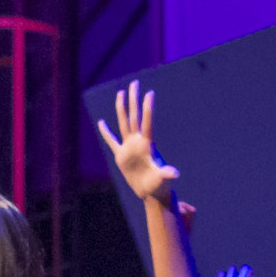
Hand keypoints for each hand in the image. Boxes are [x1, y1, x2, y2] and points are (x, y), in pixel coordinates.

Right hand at [94, 81, 177, 202]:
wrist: (151, 193)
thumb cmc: (159, 186)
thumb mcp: (162, 179)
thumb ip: (166, 174)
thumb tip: (174, 173)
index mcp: (147, 145)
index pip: (147, 122)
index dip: (148, 109)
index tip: (149, 93)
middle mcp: (138, 142)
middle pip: (134, 116)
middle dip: (134, 100)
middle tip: (135, 83)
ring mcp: (129, 147)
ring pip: (124, 123)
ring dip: (122, 108)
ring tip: (121, 93)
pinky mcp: (121, 155)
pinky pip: (111, 141)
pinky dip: (106, 132)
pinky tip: (101, 122)